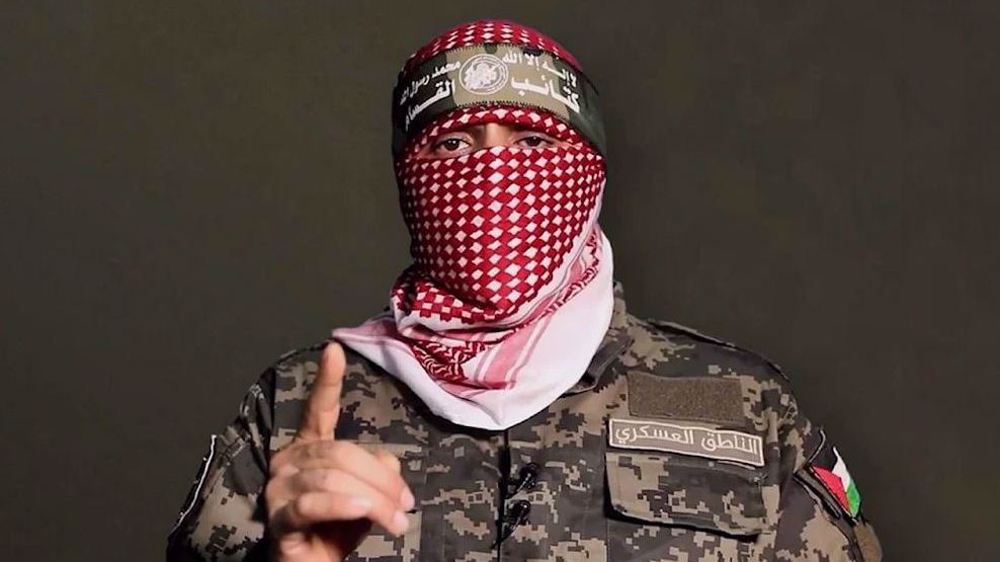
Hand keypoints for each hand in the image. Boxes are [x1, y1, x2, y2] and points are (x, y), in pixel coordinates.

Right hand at [265, 342, 414, 560]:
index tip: (334, 349)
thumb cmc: (338, 529)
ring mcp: (279, 489)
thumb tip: (389, 465)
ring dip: (374, 500)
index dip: (328, 380)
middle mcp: (289, 461)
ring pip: (333, 479)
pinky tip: (365, 512)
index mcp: (309, 447)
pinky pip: (313, 504)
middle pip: (342, 453)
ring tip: (396, 521)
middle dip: (381, 480)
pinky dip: (343, 506)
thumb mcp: (367, 494)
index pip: (319, 408)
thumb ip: (377, 471)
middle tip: (406, 504)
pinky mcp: (279, 519)